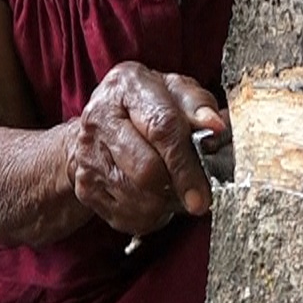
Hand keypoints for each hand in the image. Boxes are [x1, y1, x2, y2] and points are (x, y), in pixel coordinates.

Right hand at [69, 61, 230, 236]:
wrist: (100, 126)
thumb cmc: (147, 107)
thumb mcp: (176, 93)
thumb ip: (198, 105)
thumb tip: (216, 126)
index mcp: (126, 86)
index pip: (162, 127)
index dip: (187, 161)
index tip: (205, 189)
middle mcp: (100, 118)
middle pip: (147, 169)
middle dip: (178, 187)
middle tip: (196, 193)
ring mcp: (88, 154)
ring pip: (139, 198)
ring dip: (166, 203)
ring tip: (173, 189)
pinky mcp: (86, 186)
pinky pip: (127, 216)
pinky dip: (150, 215)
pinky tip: (154, 197)